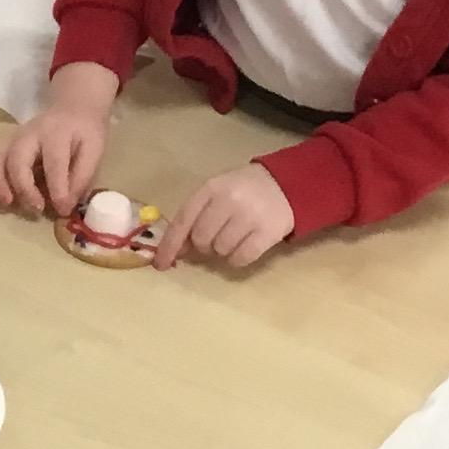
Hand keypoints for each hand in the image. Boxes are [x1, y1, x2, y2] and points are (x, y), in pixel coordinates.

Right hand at [0, 63, 119, 216]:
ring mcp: (14, 138)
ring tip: (8, 204)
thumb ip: (82, 178)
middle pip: (18, 160)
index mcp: (56, 133)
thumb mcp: (94, 151)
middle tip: (37, 209)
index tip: (63, 209)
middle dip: (24, 188)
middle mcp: (30, 133)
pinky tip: (3, 198)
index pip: (54, 162)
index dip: (57, 188)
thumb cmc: (84, 133)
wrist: (72, 108)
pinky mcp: (6, 145)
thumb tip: (65, 206)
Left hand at [154, 164, 294, 269]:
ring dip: (223, 250)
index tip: (160, 264)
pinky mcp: (268, 232)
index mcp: (211, 188)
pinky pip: (240, 259)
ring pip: (220, 250)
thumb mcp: (217, 193)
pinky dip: (238, 258)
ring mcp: (249, 216)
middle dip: (204, 244)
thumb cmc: (243, 191)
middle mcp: (229, 200)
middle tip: (217, 235)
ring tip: (235, 235)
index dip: (169, 245)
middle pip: (201, 239)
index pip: (183, 221)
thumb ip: (195, 215)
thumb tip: (176, 250)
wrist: (287, 184)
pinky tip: (245, 245)